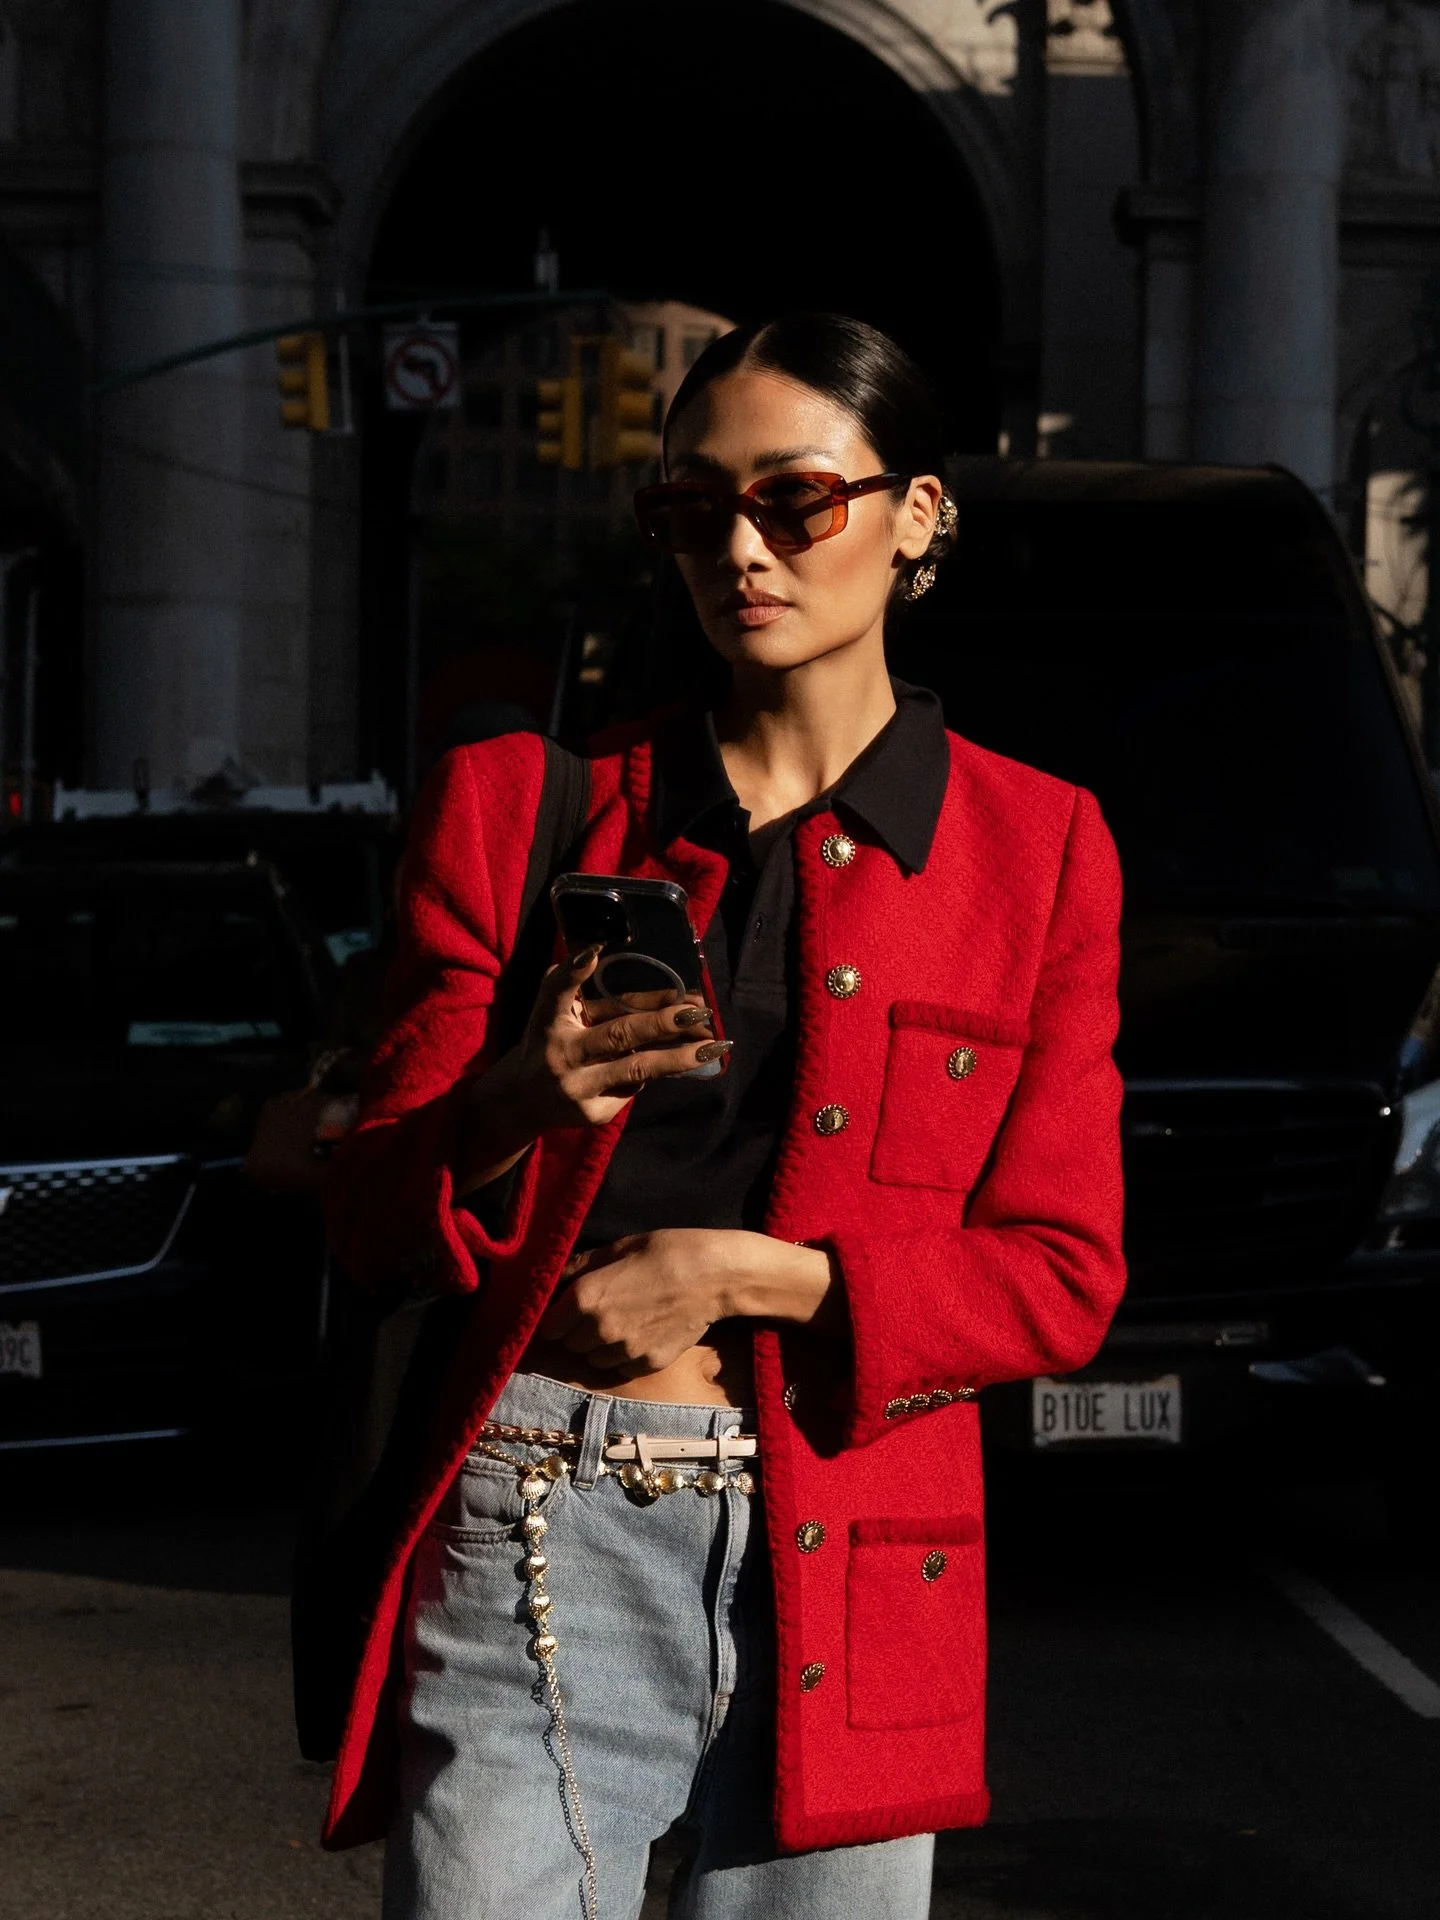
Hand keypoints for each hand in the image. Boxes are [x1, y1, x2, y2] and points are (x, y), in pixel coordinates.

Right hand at [509, 946, 725, 1131]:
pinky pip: (635, 1087)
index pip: (556, 991)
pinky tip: (674, 1062)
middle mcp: (562, 1053)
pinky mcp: (594, 1113)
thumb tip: (605, 952)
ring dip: (680, 1057)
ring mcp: (579, 1087)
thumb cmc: (547, 1042)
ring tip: (713, 1046)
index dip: (574, 971)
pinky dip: (655, 1071)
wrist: (523, 1101)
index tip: (594, 951)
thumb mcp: (551, 1011)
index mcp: (547, 1019)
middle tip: (697, 1010)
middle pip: (618, 1034)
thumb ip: (573, 984)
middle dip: (662, 1021)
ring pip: (638, 1069)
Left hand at [537, 1229, 840, 1374]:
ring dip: (597, 1347)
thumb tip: (551, 1279)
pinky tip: (639, 1334)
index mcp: (585, 1298)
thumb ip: (579, 1267)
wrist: (716, 1276)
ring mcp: (625, 1352)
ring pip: (593, 1361)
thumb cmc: (665, 1251)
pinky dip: (622, 1357)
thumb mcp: (618, 1248)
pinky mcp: (648, 1364)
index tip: (563, 1311)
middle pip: (569, 1346)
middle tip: (595, 1313)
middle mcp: (599, 1330)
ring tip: (618, 1324)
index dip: (554, 1318)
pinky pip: (620, 1368)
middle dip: (575, 1332)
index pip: (548, 1327)